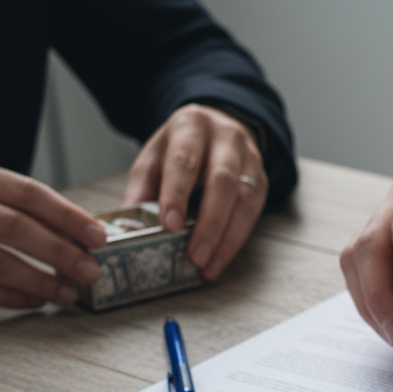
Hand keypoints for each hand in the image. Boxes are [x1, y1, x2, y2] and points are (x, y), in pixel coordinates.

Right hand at [0, 155, 105, 307]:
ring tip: (68, 292)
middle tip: (91, 270)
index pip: (25, 192)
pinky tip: (35, 301)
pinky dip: (11, 296)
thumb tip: (74, 234)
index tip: (98, 236)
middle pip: (13, 226)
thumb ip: (10, 205)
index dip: (67, 215)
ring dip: (40, 280)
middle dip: (60, 252)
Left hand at [124, 103, 266, 281]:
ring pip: (243, 200)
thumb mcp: (154, 157)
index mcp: (190, 125)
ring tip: (207, 266)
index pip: (184, 160)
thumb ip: (141, 188)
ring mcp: (249, 159)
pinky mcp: (262, 181)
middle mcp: (225, 138)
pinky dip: (236, 241)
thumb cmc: (181, 148)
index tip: (169, 225)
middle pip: (221, 181)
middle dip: (208, 223)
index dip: (177, 194)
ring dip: (225, 238)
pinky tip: (219, 260)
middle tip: (194, 255)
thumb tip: (130, 227)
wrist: (218, 129)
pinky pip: (254, 213)